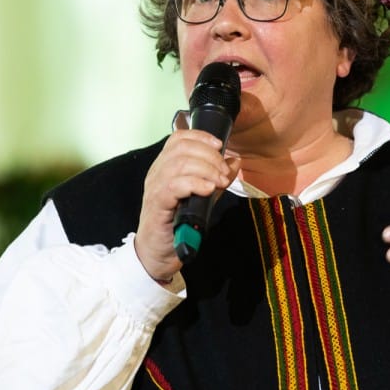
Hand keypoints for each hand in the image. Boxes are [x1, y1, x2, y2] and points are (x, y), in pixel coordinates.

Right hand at [135, 129, 240, 282]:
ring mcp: (154, 188)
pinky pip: (173, 186)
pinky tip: (208, 190)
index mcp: (166, 166)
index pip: (178, 138)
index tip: (220, 145)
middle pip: (182, 149)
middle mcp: (157, 173)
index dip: (201, 137)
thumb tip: (235, 160)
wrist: (158, 253)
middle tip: (224, 173)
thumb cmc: (178, 224)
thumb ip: (217, 178)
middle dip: (210, 157)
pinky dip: (194, 184)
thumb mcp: (203, 197)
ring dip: (205, 170)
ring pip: (178, 165)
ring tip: (219, 182)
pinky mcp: (156, 205)